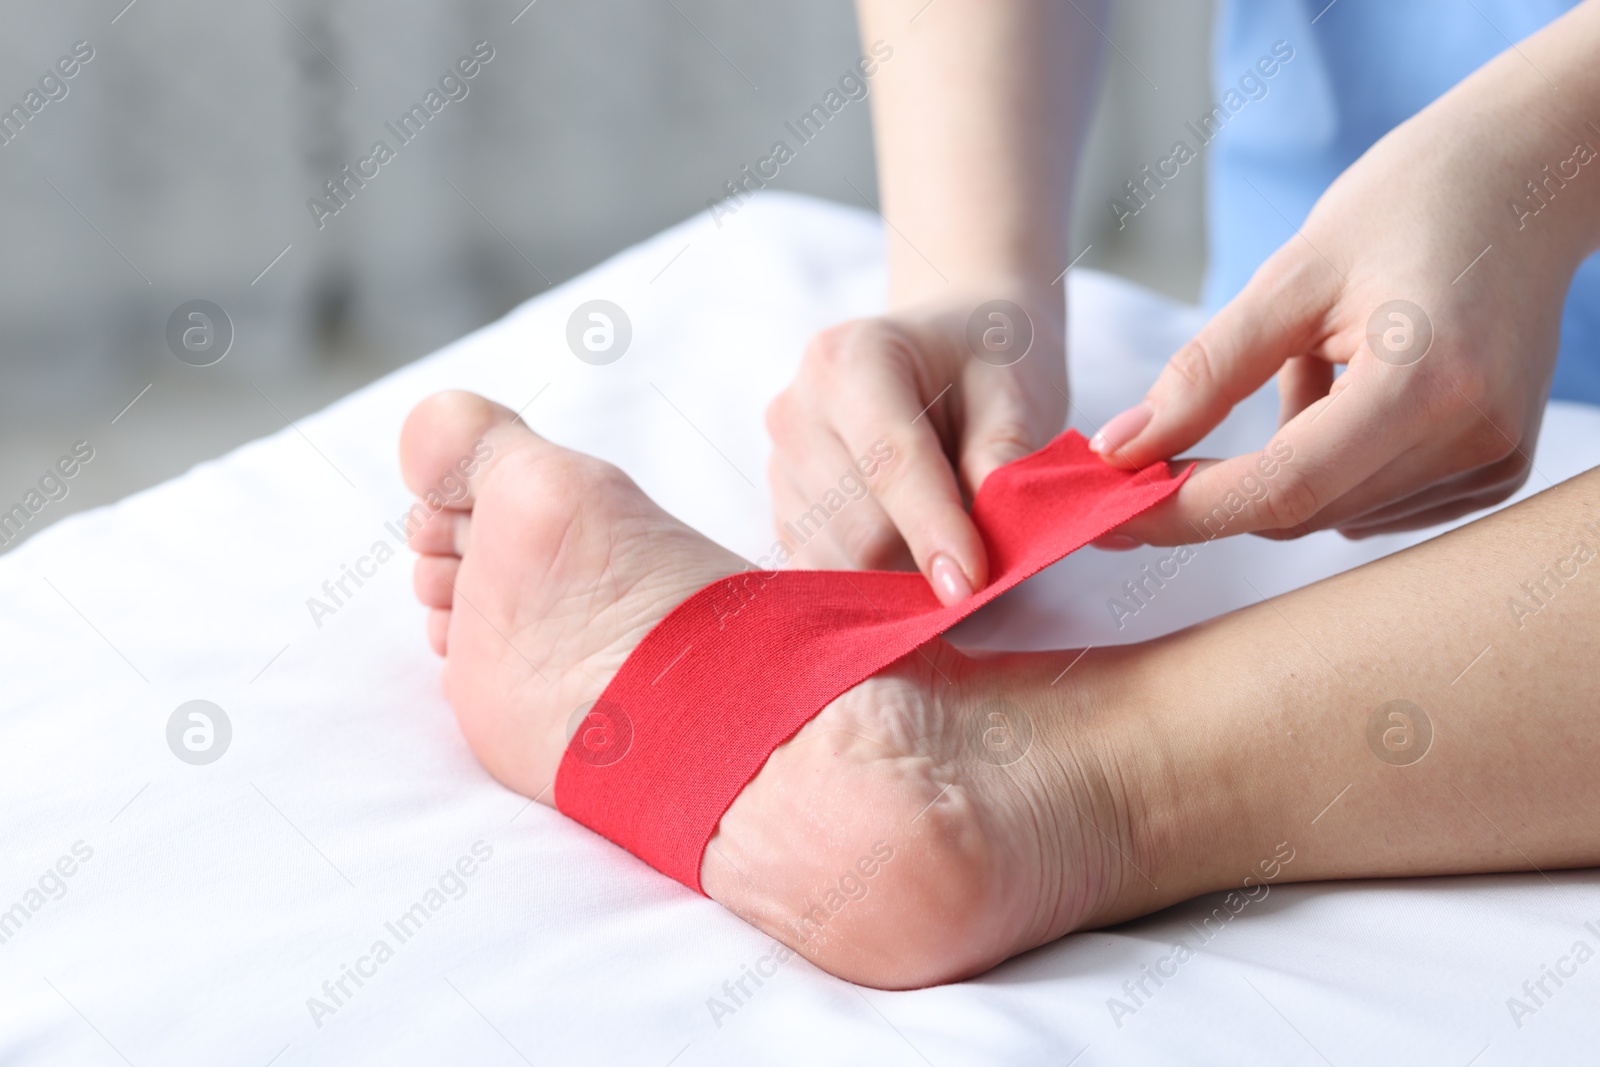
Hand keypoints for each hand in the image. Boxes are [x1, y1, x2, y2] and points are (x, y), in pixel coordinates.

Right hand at [765, 287, 1065, 601]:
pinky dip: (871, 587)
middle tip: (984, 568)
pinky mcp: (781, 509)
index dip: (934, 532)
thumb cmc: (985, 365)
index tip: (973, 587)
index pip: (889, 466)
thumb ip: (1001, 467)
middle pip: (859, 530)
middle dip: (924, 562)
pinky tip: (911, 558)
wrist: (946, 350)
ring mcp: (780, 463)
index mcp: (851, 360)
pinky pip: (822, 574)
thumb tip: (982, 562)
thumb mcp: (1015, 396)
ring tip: (949, 545)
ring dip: (901, 578)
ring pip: (838, 562)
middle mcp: (797, 410)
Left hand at [1093, 48, 1597, 544]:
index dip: (1184, 509)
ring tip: (1314, 362)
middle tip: (1145, 453)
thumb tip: (1122, 449)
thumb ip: (1204, 373)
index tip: (1107, 510)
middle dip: (1213, 492)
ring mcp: (1492, 463)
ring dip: (1280, 468)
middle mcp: (1472, 437)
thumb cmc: (1409, 203)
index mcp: (1427, 382)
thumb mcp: (1290, 275)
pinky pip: (1373, 501)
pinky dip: (1330, 466)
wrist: (1528, 178)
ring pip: (1332, 513)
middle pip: (1303, 510)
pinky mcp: (1495, 471)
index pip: (1283, 487)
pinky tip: (1352, 387)